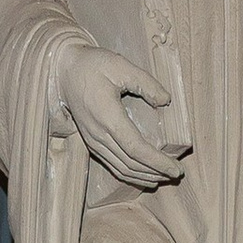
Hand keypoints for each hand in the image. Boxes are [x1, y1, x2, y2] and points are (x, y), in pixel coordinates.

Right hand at [56, 42, 187, 187]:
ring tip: (164, 176)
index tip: (176, 168)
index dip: (158, 162)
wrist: (65, 72)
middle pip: (131, 164)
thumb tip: (165, 100)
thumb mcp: (121, 65)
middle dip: (156, 172)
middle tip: (176, 173)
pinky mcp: (92, 143)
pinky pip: (113, 166)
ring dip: (145, 177)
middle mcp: (99, 135)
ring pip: (122, 169)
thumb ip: (145, 83)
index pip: (136, 149)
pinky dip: (131, 175)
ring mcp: (94, 142)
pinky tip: (145, 175)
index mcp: (107, 117)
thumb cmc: (93, 66)